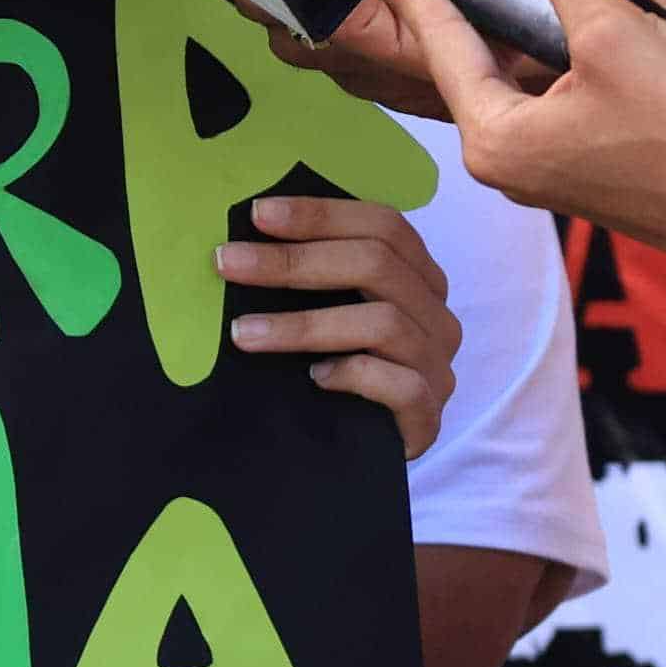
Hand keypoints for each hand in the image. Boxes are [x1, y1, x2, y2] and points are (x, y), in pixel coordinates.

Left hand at [218, 196, 460, 456]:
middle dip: (295, 261)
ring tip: (243, 333)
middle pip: (377, 264)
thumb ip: (309, 273)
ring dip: (304, 325)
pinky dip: (352, 375)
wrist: (356, 451)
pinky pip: (399, 385)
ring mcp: (436, 365)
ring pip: (383, 323)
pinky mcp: (429, 414)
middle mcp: (436, 315)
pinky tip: (313, 378)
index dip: (322, 215)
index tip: (258, 215)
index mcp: (417, 276)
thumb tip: (244, 239)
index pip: (383, 225)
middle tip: (229, 264)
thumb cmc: (334, 368)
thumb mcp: (325, 310)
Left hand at [377, 0, 665, 298]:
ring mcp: (569, 173)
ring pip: (588, 76)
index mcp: (499, 139)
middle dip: (572, 11)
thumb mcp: (622, 37)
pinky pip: (626, 104)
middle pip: (520, 58)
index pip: (443, 49)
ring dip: (643, 44)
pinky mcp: (616, 174)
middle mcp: (521, 165)